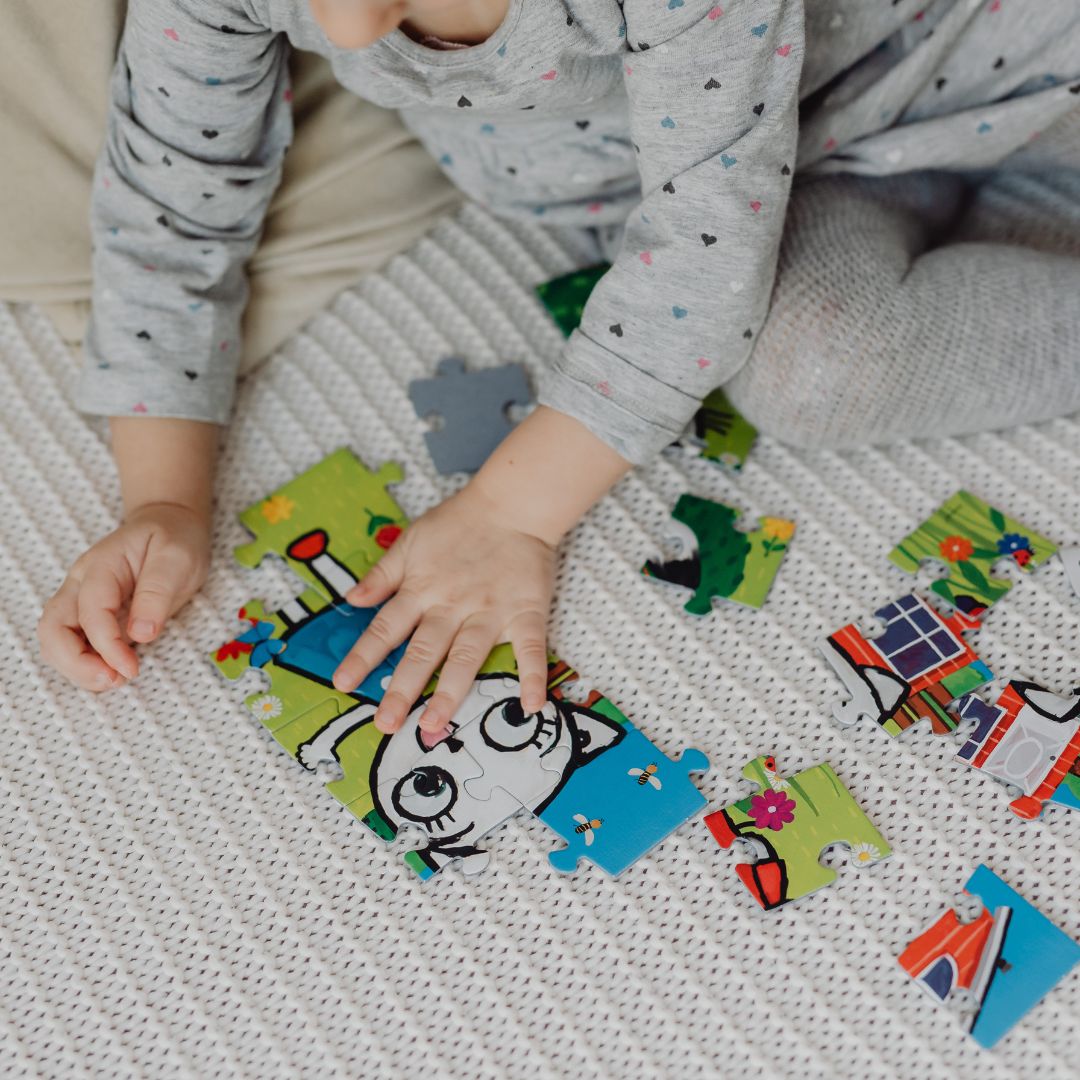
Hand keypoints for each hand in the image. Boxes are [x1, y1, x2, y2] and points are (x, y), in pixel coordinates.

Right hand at [36, 502, 210, 689]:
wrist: (170, 524)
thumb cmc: (174, 538)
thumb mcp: (177, 558)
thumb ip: (157, 593)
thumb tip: (141, 634)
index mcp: (101, 566)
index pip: (89, 612)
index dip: (106, 646)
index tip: (131, 669)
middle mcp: (81, 584)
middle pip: (53, 629)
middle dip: (75, 664)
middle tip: (114, 681)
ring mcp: (82, 600)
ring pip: (56, 641)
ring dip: (77, 669)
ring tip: (116, 681)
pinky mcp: (91, 616)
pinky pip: (74, 645)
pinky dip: (86, 665)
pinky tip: (113, 673)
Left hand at [331, 480, 556, 735]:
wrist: (513, 504)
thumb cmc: (459, 522)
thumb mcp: (411, 541)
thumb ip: (383, 574)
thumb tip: (351, 600)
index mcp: (422, 589)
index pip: (386, 628)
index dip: (363, 656)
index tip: (343, 683)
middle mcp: (452, 606)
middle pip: (423, 651)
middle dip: (402, 688)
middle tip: (386, 724)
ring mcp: (490, 612)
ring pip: (466, 656)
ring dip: (451, 692)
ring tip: (434, 724)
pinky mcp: (526, 612)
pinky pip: (530, 649)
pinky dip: (531, 676)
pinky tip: (530, 706)